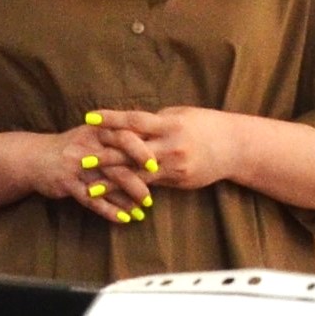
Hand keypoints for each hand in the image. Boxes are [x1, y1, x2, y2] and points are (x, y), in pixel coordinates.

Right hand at [24, 122, 153, 222]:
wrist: (34, 157)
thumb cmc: (73, 147)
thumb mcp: (93, 135)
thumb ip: (119, 138)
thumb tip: (154, 147)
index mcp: (98, 130)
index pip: (125, 136)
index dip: (142, 150)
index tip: (157, 165)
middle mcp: (87, 144)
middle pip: (117, 161)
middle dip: (137, 180)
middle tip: (151, 196)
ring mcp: (76, 164)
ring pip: (106, 182)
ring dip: (125, 199)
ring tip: (142, 212)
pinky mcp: (66, 182)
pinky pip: (91, 199)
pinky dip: (108, 210)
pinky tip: (123, 219)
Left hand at [91, 107, 250, 192]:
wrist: (235, 147)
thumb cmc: (206, 125)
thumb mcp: (181, 116)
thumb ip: (157, 121)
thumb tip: (133, 123)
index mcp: (169, 123)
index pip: (135, 120)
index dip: (111, 119)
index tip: (89, 118)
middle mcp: (170, 145)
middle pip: (131, 150)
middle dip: (104, 155)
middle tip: (79, 159)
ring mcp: (174, 165)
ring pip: (138, 174)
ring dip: (112, 182)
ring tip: (90, 189)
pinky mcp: (178, 180)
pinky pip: (152, 186)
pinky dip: (133, 192)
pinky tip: (118, 199)